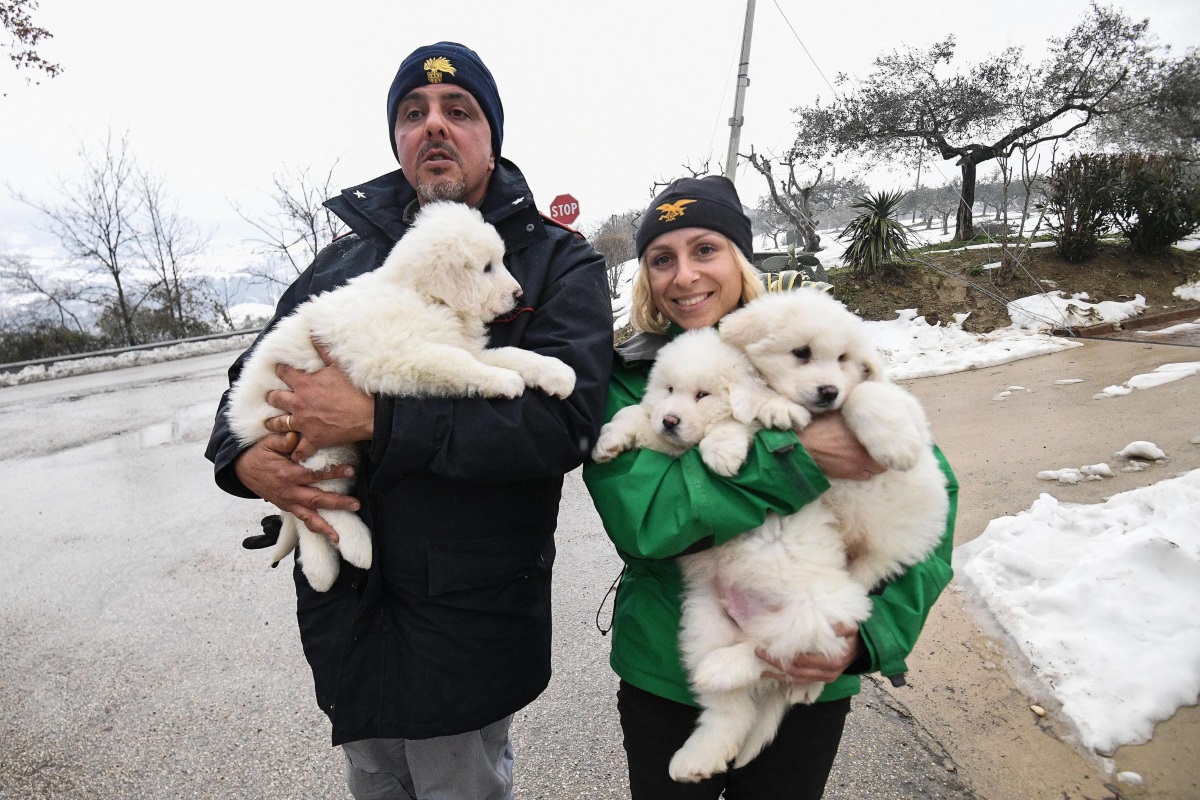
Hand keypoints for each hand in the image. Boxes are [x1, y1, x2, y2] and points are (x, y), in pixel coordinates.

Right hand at [233, 432, 359, 542]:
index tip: (351, 470)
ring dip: (324, 527)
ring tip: (338, 537)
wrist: (242, 470)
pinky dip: (314, 528)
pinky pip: (301, 520)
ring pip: (308, 517)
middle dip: (337, 503)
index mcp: (287, 474)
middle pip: (315, 500)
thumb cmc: (259, 454)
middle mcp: (288, 492)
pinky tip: (327, 534)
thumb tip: (296, 436)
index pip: (313, 475)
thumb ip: (284, 439)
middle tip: (356, 504)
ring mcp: (287, 502)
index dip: (333, 473)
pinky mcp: (286, 507)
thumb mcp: (269, 442)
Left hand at [262, 341, 374, 461]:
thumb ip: (323, 350)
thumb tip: (312, 332)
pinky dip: (296, 452)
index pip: (284, 373)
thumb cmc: (355, 389)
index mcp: (305, 383)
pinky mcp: (314, 439)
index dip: (280, 370)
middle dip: (272, 397)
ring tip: (269, 423)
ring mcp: (304, 423)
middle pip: (276, 399)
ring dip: (274, 424)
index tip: (278, 369)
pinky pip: (300, 449)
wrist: (369, 414)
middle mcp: (299, 403)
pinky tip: (293, 454)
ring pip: (280, 424)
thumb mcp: (338, 365)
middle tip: (270, 397)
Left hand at [757, 623, 861, 684]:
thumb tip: (833, 626)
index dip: (783, 654)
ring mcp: (825, 678)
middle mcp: (827, 673)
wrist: (866, 649)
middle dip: (775, 664)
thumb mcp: (852, 628)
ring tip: (760, 668)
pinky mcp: (822, 680)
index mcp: (832, 661)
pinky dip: (786, 679)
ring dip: (778, 674)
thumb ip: (843, 627)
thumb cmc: (855, 636)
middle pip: (795, 671)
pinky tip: (774, 675)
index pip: (801, 660)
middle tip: (758, 653)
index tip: (767, 645)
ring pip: (797, 680)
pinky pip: (801, 682)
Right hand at [797, 413, 885, 479]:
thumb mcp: (838, 413)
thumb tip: (864, 406)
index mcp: (863, 435)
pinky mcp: (848, 474)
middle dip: (882, 455)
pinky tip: (858, 464)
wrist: (804, 446)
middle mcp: (864, 453)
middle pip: (884, 459)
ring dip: (874, 464)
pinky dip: (864, 471)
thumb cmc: (819, 427)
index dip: (887, 441)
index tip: (886, 438)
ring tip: (869, 457)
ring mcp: (857, 466)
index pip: (886, 442)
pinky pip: (865, 476)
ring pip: (876, 470)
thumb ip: (853, 412)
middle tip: (878, 449)